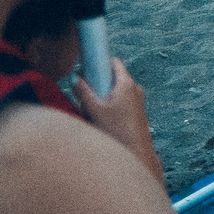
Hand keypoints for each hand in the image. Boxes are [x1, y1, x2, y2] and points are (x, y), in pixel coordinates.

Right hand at [73, 55, 160, 182]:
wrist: (136, 151)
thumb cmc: (116, 130)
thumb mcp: (94, 110)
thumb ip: (83, 92)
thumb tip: (75, 78)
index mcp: (126, 83)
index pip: (113, 62)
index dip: (99, 62)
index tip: (85, 68)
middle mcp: (135, 88)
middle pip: (112, 77)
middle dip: (97, 83)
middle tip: (84, 95)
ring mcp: (138, 99)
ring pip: (115, 91)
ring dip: (101, 97)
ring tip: (92, 113)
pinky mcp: (138, 110)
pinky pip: (120, 102)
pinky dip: (109, 106)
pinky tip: (101, 121)